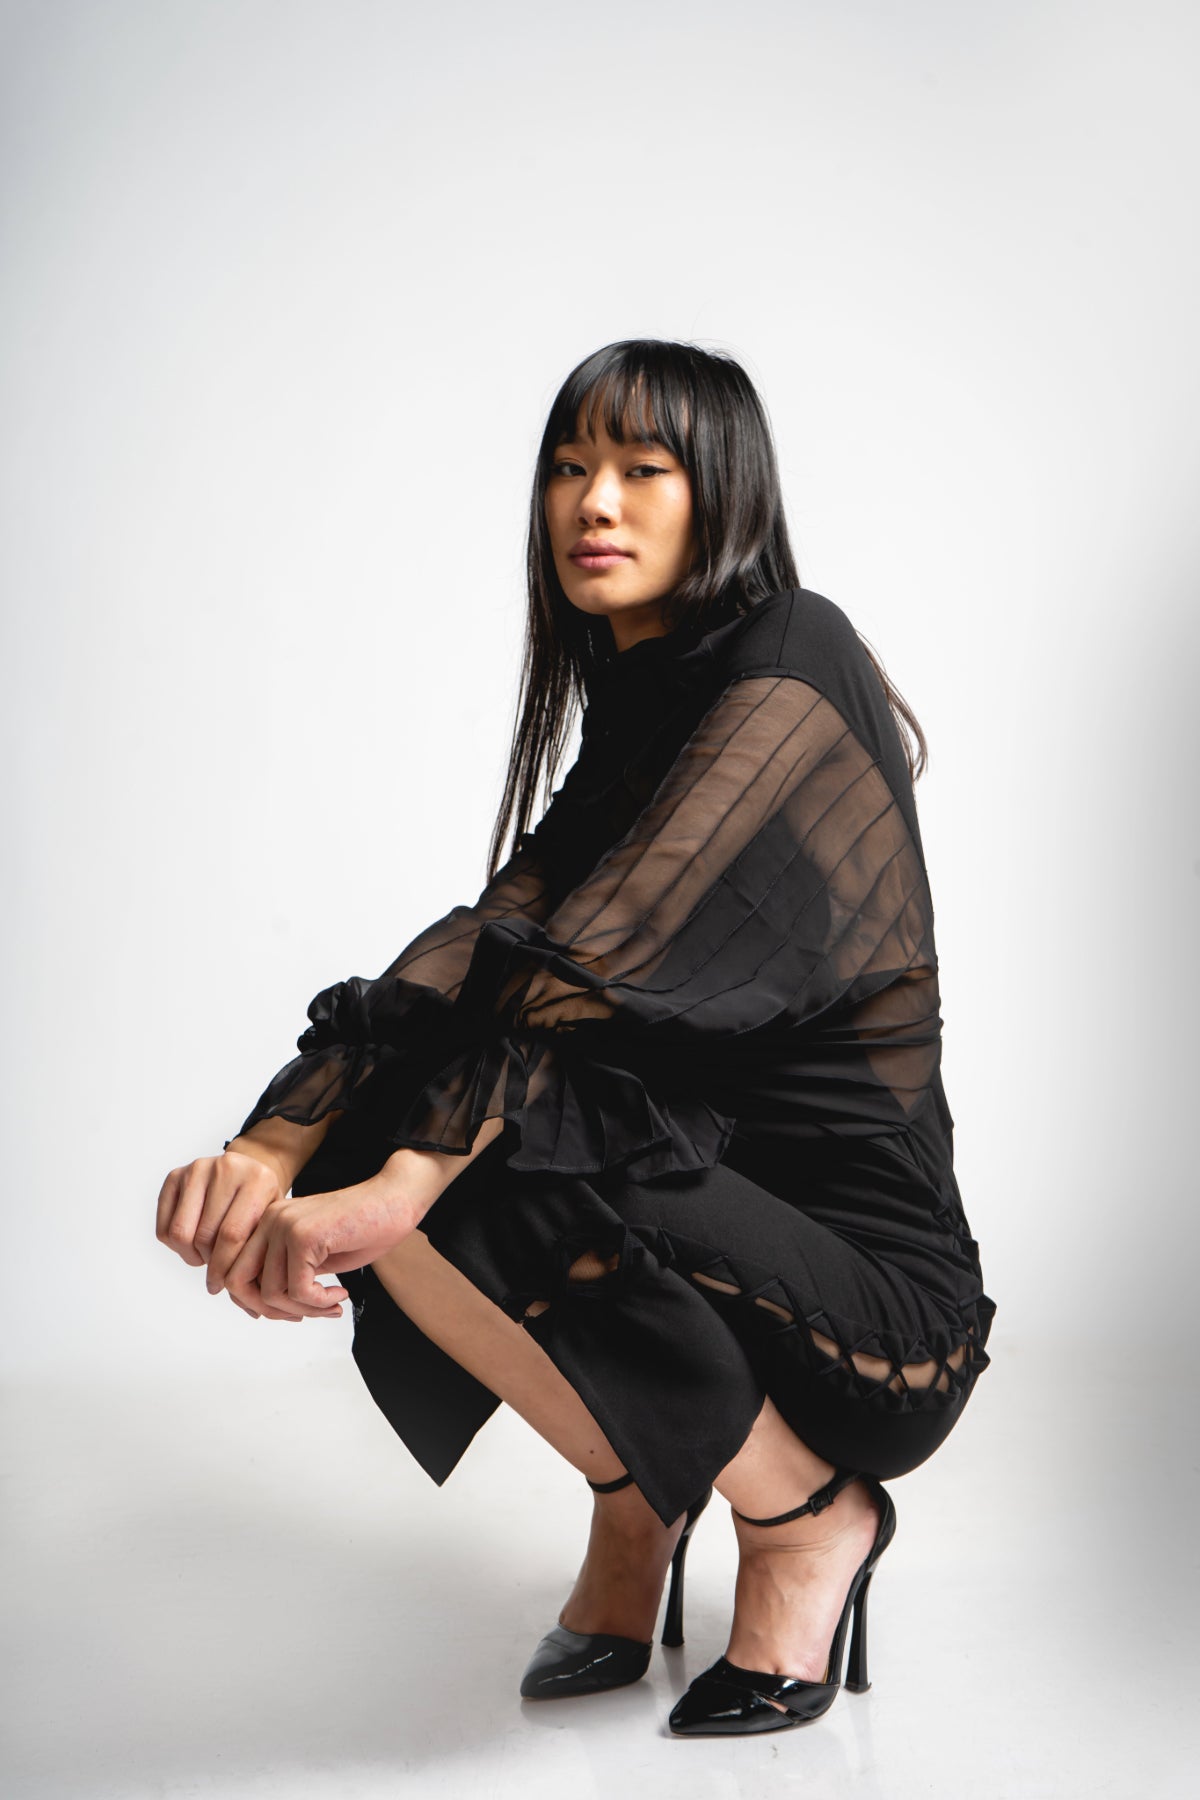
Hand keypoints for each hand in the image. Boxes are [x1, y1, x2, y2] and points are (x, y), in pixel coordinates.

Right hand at [157, 1149, 293, 1318]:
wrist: (250, 1169)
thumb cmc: (262, 1204)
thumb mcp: (271, 1224)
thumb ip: (261, 1260)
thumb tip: (252, 1313)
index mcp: (258, 1180)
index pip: (233, 1235)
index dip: (224, 1268)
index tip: (222, 1287)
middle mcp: (226, 1169)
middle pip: (205, 1236)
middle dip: (209, 1263)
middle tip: (216, 1269)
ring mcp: (198, 1168)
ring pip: (180, 1233)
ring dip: (190, 1255)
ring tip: (205, 1255)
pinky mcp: (175, 1175)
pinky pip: (164, 1226)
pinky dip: (175, 1246)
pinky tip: (192, 1243)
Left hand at [211, 1162, 430, 1322]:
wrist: (395, 1200)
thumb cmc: (364, 1228)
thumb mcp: (315, 1257)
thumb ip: (287, 1274)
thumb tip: (265, 1307)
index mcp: (268, 1222)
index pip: (235, 1272)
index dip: (256, 1302)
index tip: (291, 1312)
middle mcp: (269, 1220)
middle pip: (239, 1283)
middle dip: (271, 1310)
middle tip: (306, 1315)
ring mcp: (284, 1225)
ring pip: (271, 1293)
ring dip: (304, 1309)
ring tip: (331, 1304)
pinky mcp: (304, 1236)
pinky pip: (298, 1290)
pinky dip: (319, 1302)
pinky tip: (340, 1293)